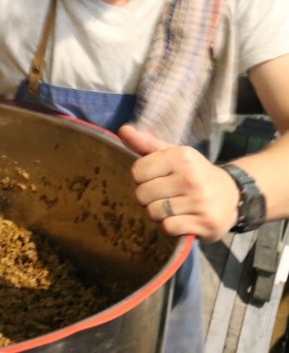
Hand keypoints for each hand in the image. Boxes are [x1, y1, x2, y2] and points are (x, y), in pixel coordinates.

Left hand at [118, 124, 239, 241]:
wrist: (232, 195)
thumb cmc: (193, 173)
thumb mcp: (172, 154)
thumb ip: (145, 143)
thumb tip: (123, 130)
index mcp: (181, 156)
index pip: (137, 172)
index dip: (142, 178)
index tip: (157, 178)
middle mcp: (191, 177)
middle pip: (142, 194)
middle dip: (148, 197)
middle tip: (165, 194)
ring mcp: (200, 201)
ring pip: (153, 212)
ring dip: (158, 213)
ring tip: (173, 206)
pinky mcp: (206, 222)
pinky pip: (168, 227)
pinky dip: (170, 226)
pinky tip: (182, 218)